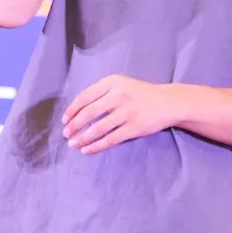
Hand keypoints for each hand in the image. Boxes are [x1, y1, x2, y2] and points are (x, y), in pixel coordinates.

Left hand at [60, 74, 177, 154]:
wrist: (167, 102)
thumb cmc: (138, 94)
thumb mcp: (120, 84)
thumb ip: (101, 93)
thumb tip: (76, 112)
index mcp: (112, 82)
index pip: (85, 96)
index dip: (72, 110)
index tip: (64, 120)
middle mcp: (118, 95)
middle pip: (89, 113)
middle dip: (74, 125)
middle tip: (66, 134)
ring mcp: (127, 112)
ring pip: (98, 128)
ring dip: (82, 138)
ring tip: (73, 145)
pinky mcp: (134, 128)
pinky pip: (110, 139)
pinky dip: (96, 146)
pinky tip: (87, 150)